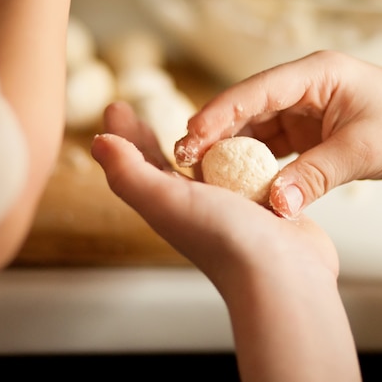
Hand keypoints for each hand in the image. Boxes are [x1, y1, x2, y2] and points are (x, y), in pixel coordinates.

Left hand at [91, 101, 360, 381]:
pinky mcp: (261, 204)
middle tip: (141, 113)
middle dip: (151, 139)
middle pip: (166, 165)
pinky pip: (243, 172)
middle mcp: (195, 207)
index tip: (117, 107)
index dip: (125, 136)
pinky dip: (237, 155)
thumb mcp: (167, 202)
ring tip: (191, 124)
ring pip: (206, 167)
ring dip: (196, 145)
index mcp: (168, 205)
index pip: (137, 164)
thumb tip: (98, 143)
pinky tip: (243, 145)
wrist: (283, 274)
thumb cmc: (225, 240)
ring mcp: (229, 206)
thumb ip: (129, 174)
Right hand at [174, 50, 381, 217]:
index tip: (190, 137)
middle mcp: (306, 87)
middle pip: (248, 108)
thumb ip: (315, 176)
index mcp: (317, 74)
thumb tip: (275, 205)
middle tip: (185, 160)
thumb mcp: (361, 151)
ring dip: (233, 151)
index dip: (219, 113)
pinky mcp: (311, 131)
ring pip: (257, 129)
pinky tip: (239, 181)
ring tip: (203, 174)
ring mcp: (307, 109)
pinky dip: (257, 163)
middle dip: (216, 133)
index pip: (256, 91)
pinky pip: (274, 147)